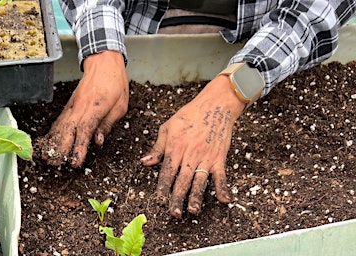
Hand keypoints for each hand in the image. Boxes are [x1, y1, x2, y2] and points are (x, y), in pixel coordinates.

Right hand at [38, 50, 127, 166]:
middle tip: (56, 164)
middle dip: (62, 149)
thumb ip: (107, 124)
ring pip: (60, 127)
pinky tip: (48, 142)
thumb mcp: (120, 106)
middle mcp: (81, 107)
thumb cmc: (115, 83)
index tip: (75, 161)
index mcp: (96, 107)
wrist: (103, 62)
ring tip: (47, 157)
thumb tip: (98, 142)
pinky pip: (60, 121)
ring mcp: (73, 105)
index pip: (85, 130)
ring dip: (53, 143)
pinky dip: (53, 133)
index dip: (79, 148)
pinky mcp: (69, 105)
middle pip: (68, 131)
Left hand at [141, 75, 244, 217]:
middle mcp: (190, 154)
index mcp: (175, 147)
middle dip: (177, 198)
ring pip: (200, 181)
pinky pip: (221, 175)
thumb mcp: (168, 128)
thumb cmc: (189, 115)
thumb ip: (157, 147)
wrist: (215, 105)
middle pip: (182, 180)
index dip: (162, 187)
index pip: (167, 172)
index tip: (159, 200)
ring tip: (193, 211)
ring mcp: (206, 157)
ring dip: (196, 197)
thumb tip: (145, 162)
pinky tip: (224, 200)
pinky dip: (223, 188)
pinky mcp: (219, 157)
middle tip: (173, 213)